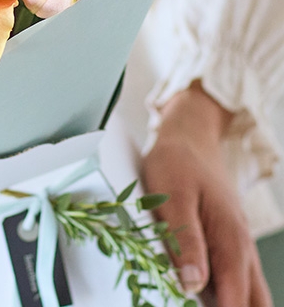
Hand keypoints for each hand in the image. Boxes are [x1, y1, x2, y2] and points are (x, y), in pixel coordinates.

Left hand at [142, 81, 271, 306]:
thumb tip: (192, 286)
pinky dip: (226, 296)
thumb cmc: (176, 163)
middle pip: (254, 304)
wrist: (189, 136)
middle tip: (194, 306)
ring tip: (194, 301)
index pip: (236, 301)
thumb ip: (184, 240)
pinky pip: (238, 281)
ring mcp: (239, 249)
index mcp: (231, 243)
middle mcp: (242, 251)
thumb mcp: (173, 197)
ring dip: (230, 304)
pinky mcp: (228, 245)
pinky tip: (204, 296)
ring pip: (250, 295)